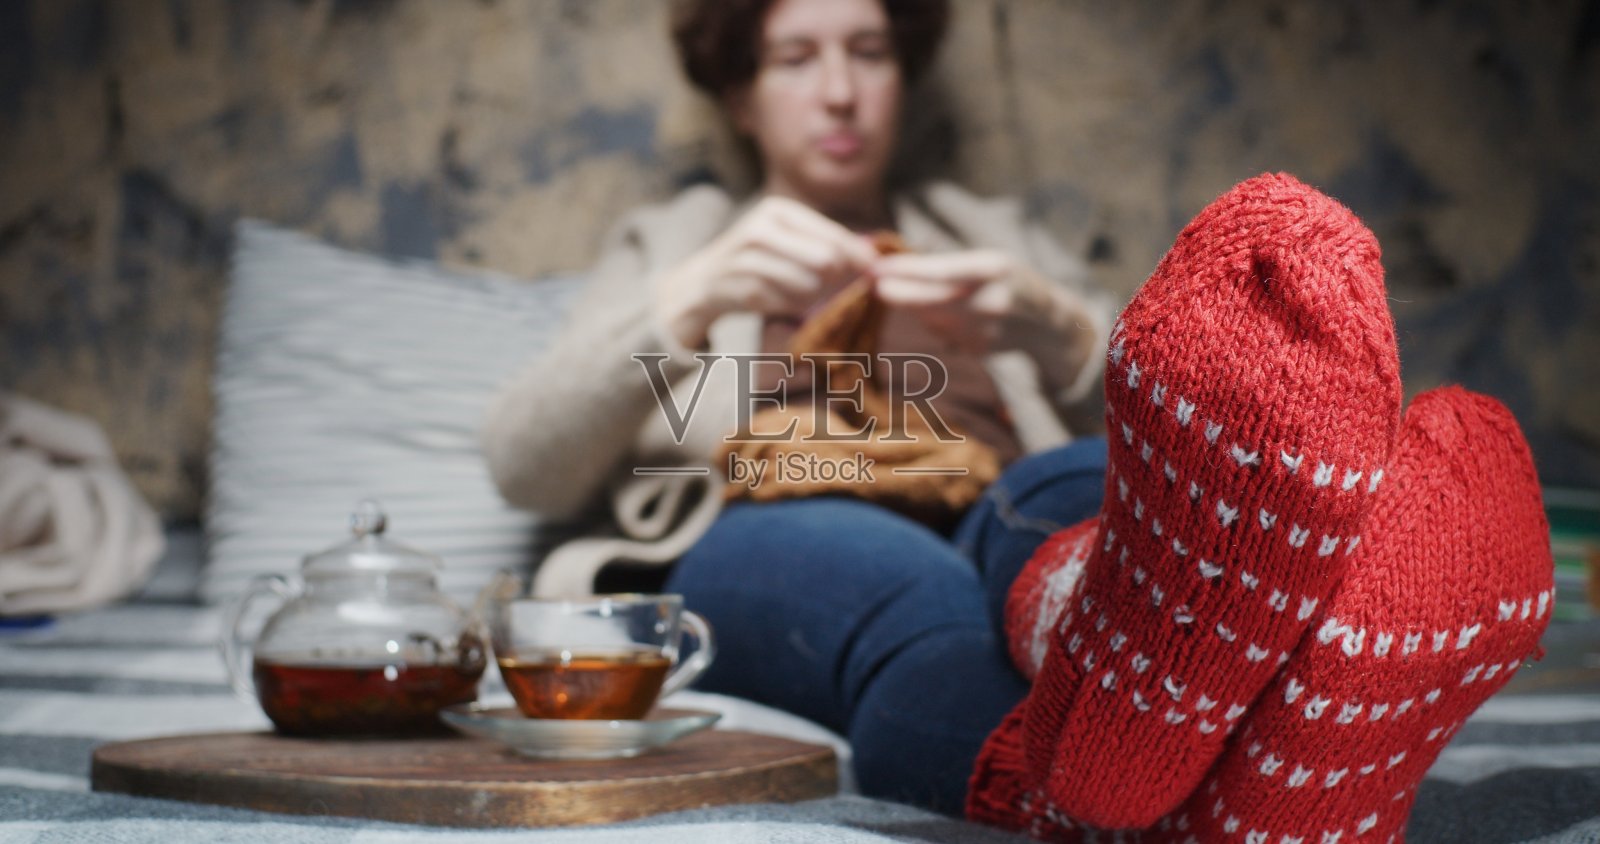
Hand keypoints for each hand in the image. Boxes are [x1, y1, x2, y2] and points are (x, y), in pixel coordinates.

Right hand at [654, 196, 878, 350]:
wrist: (703, 282)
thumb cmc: (759, 259)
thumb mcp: (791, 240)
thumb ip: (830, 244)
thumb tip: (875, 258)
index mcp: (777, 210)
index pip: (833, 234)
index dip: (859, 255)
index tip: (873, 269)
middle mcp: (759, 228)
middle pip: (825, 261)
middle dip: (834, 278)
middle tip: (829, 284)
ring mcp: (746, 259)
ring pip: (808, 286)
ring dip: (811, 296)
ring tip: (799, 291)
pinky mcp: (739, 289)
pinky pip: (787, 305)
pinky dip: (790, 308)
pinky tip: (777, 300)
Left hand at [871, 249, 1060, 352]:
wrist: (1046, 323)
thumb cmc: (1010, 280)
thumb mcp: (988, 259)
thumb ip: (949, 263)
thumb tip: (898, 266)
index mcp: (993, 269)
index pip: (940, 271)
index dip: (906, 271)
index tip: (877, 268)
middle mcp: (989, 302)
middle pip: (929, 301)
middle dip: (898, 293)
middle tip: (877, 284)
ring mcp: (984, 330)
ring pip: (931, 319)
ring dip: (917, 307)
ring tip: (923, 294)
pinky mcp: (977, 350)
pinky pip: (942, 334)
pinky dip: (935, 322)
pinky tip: (949, 314)